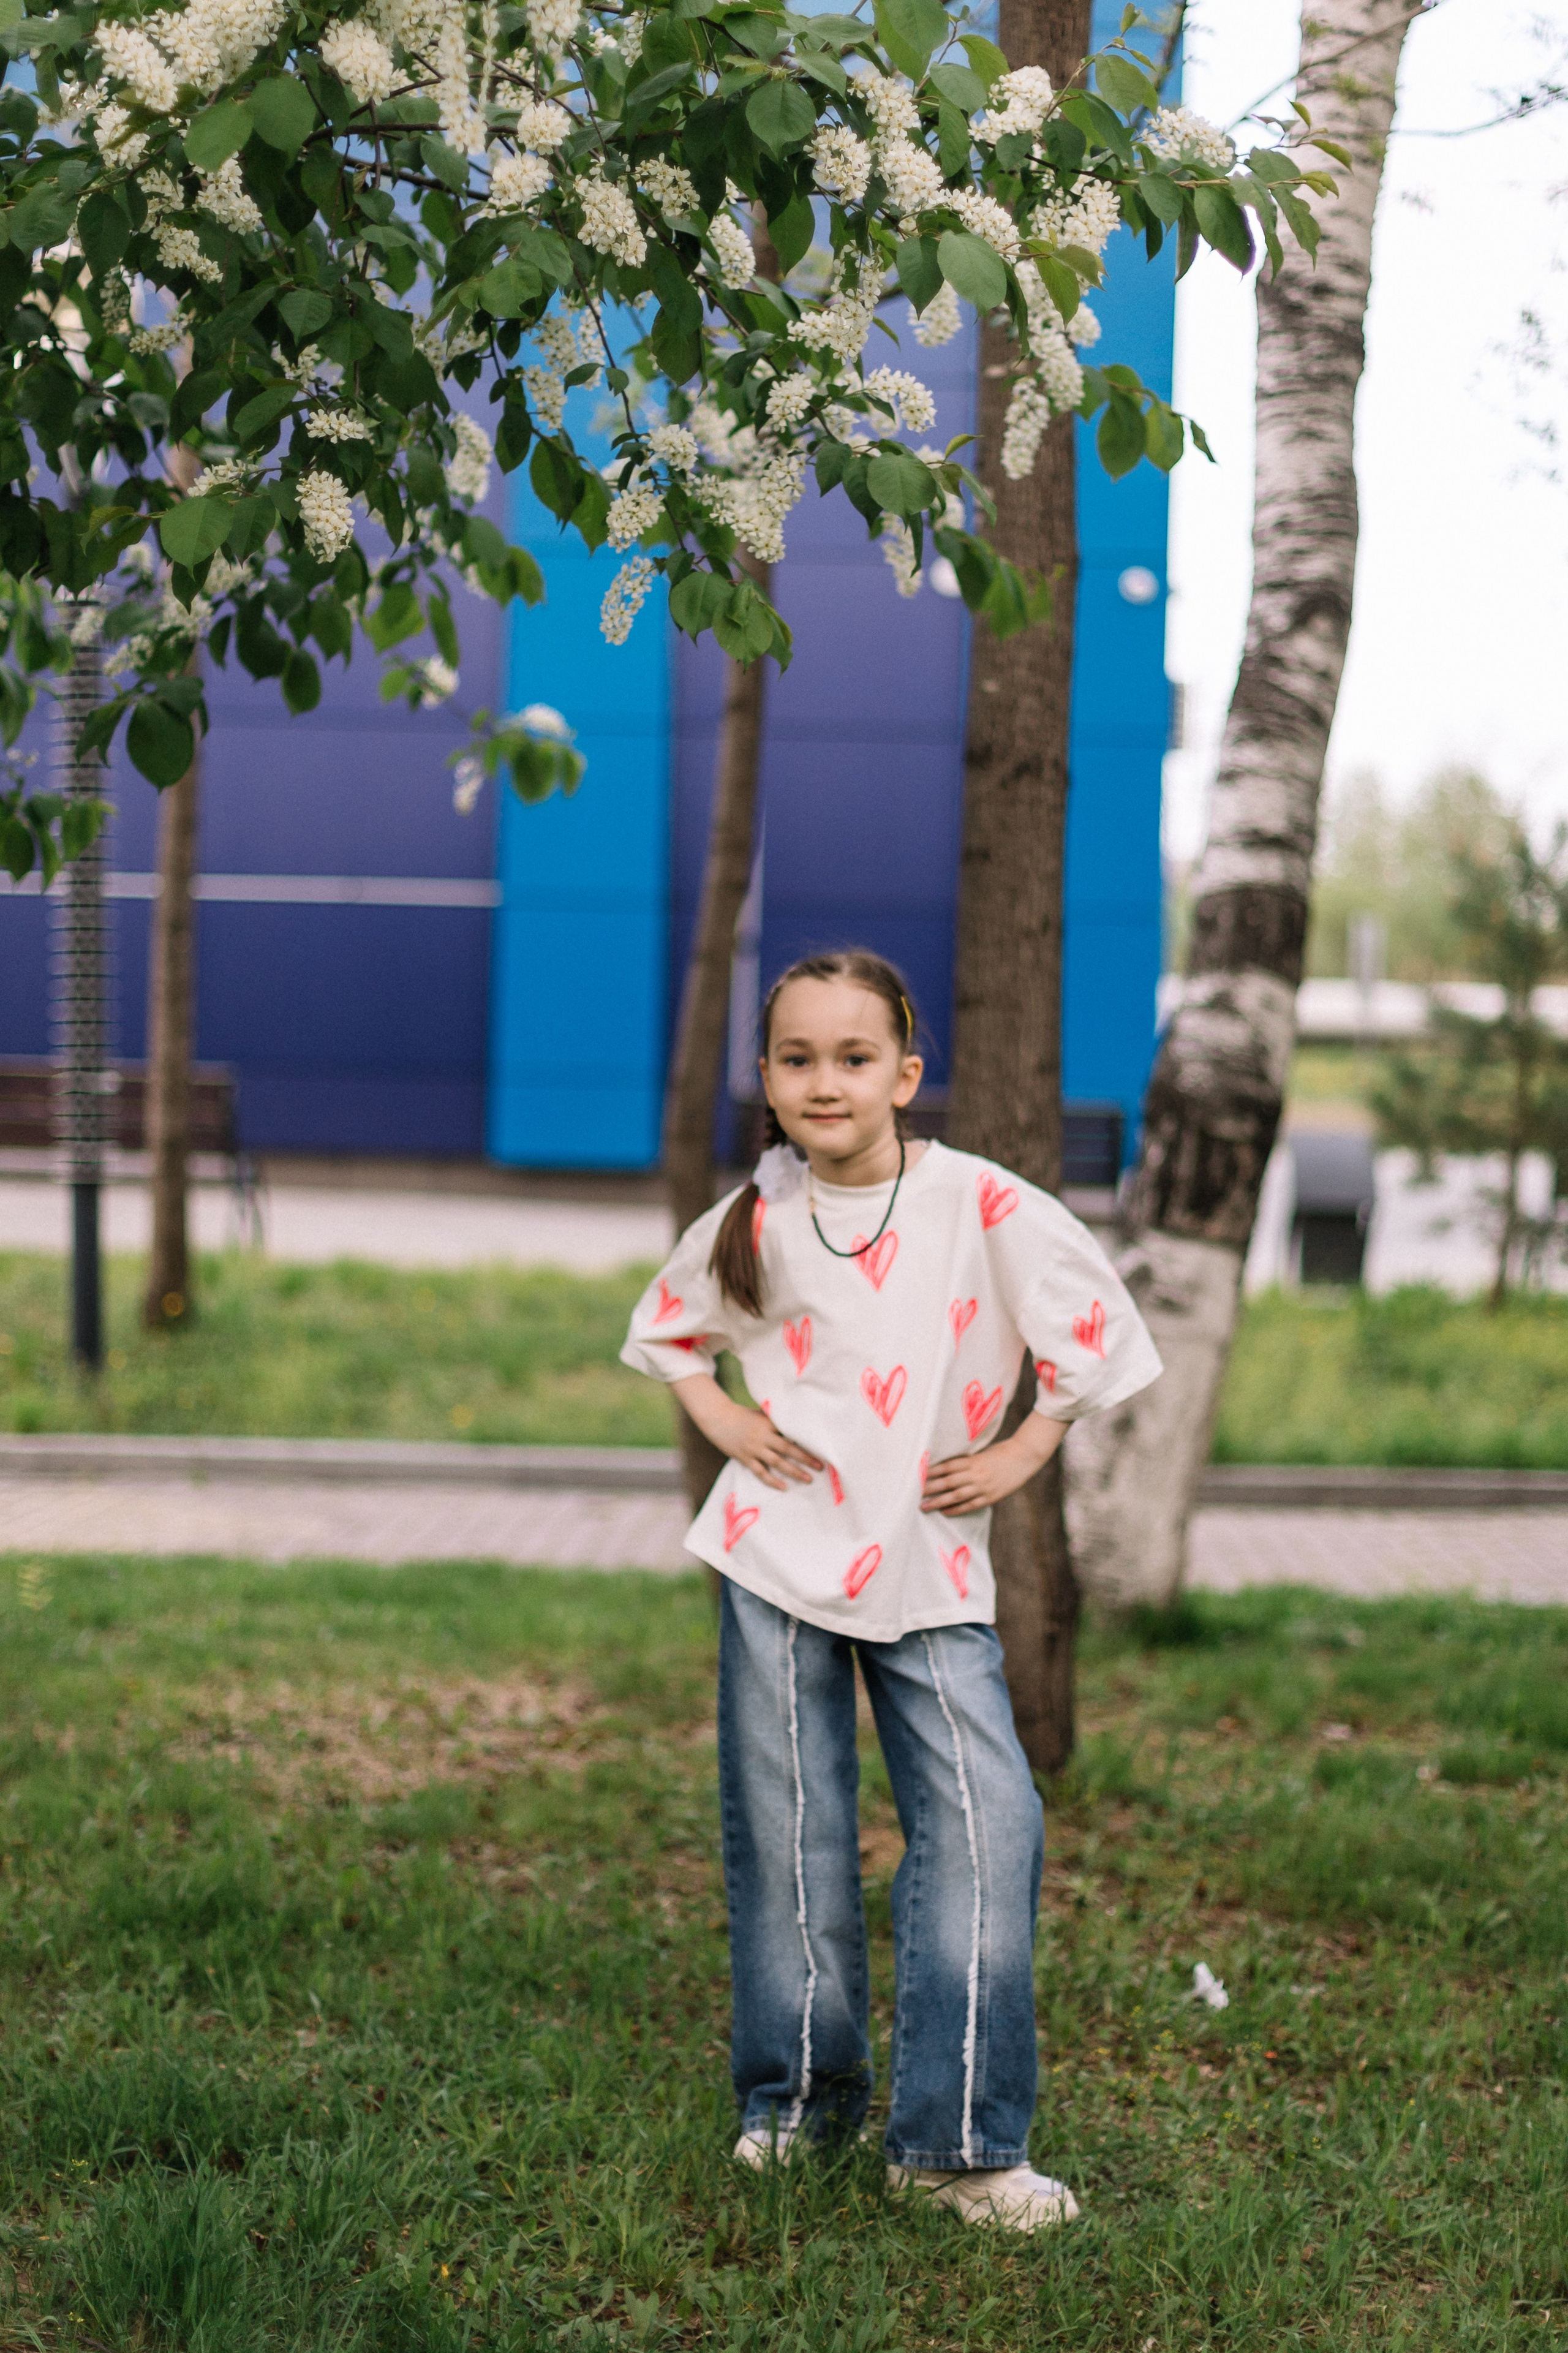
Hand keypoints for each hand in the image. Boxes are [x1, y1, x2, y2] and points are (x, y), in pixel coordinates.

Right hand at [671, 1374, 823, 1492]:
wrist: (718, 1418)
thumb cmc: (743, 1415)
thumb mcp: (761, 1414)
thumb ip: (777, 1421)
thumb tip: (796, 1425)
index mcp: (769, 1423)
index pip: (791, 1434)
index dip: (806, 1442)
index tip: (821, 1447)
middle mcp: (763, 1437)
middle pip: (788, 1449)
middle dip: (806, 1458)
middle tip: (821, 1466)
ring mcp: (754, 1449)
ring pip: (777, 1463)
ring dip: (794, 1471)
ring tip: (808, 1479)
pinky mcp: (745, 1458)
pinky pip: (761, 1472)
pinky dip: (772, 1481)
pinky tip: (784, 1487)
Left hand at [921, 1414, 1067, 1515]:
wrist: (1025, 1456)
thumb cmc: (1001, 1452)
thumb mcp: (981, 1452)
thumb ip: (966, 1460)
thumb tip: (945, 1468)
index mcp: (973, 1460)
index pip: (947, 1466)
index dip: (931, 1471)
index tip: (916, 1475)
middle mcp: (976, 1474)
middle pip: (947, 1482)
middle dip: (929, 1488)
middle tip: (913, 1494)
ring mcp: (984, 1486)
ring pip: (956, 1496)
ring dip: (938, 1501)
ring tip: (924, 1506)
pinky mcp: (991, 1496)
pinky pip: (970, 1505)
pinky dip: (956, 1509)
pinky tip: (944, 1511)